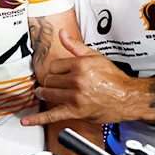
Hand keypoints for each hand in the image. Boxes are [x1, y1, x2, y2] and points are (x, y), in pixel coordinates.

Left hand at [21, 30, 139, 125]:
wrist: (128, 97)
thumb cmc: (113, 78)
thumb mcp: (95, 56)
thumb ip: (75, 45)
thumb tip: (61, 34)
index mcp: (80, 65)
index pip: (53, 66)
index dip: (55, 70)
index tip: (58, 73)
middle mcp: (76, 81)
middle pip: (49, 80)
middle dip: (50, 81)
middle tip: (54, 83)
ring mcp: (75, 97)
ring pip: (48, 93)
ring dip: (44, 93)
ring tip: (44, 93)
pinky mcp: (75, 112)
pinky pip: (52, 115)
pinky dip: (37, 119)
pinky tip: (26, 120)